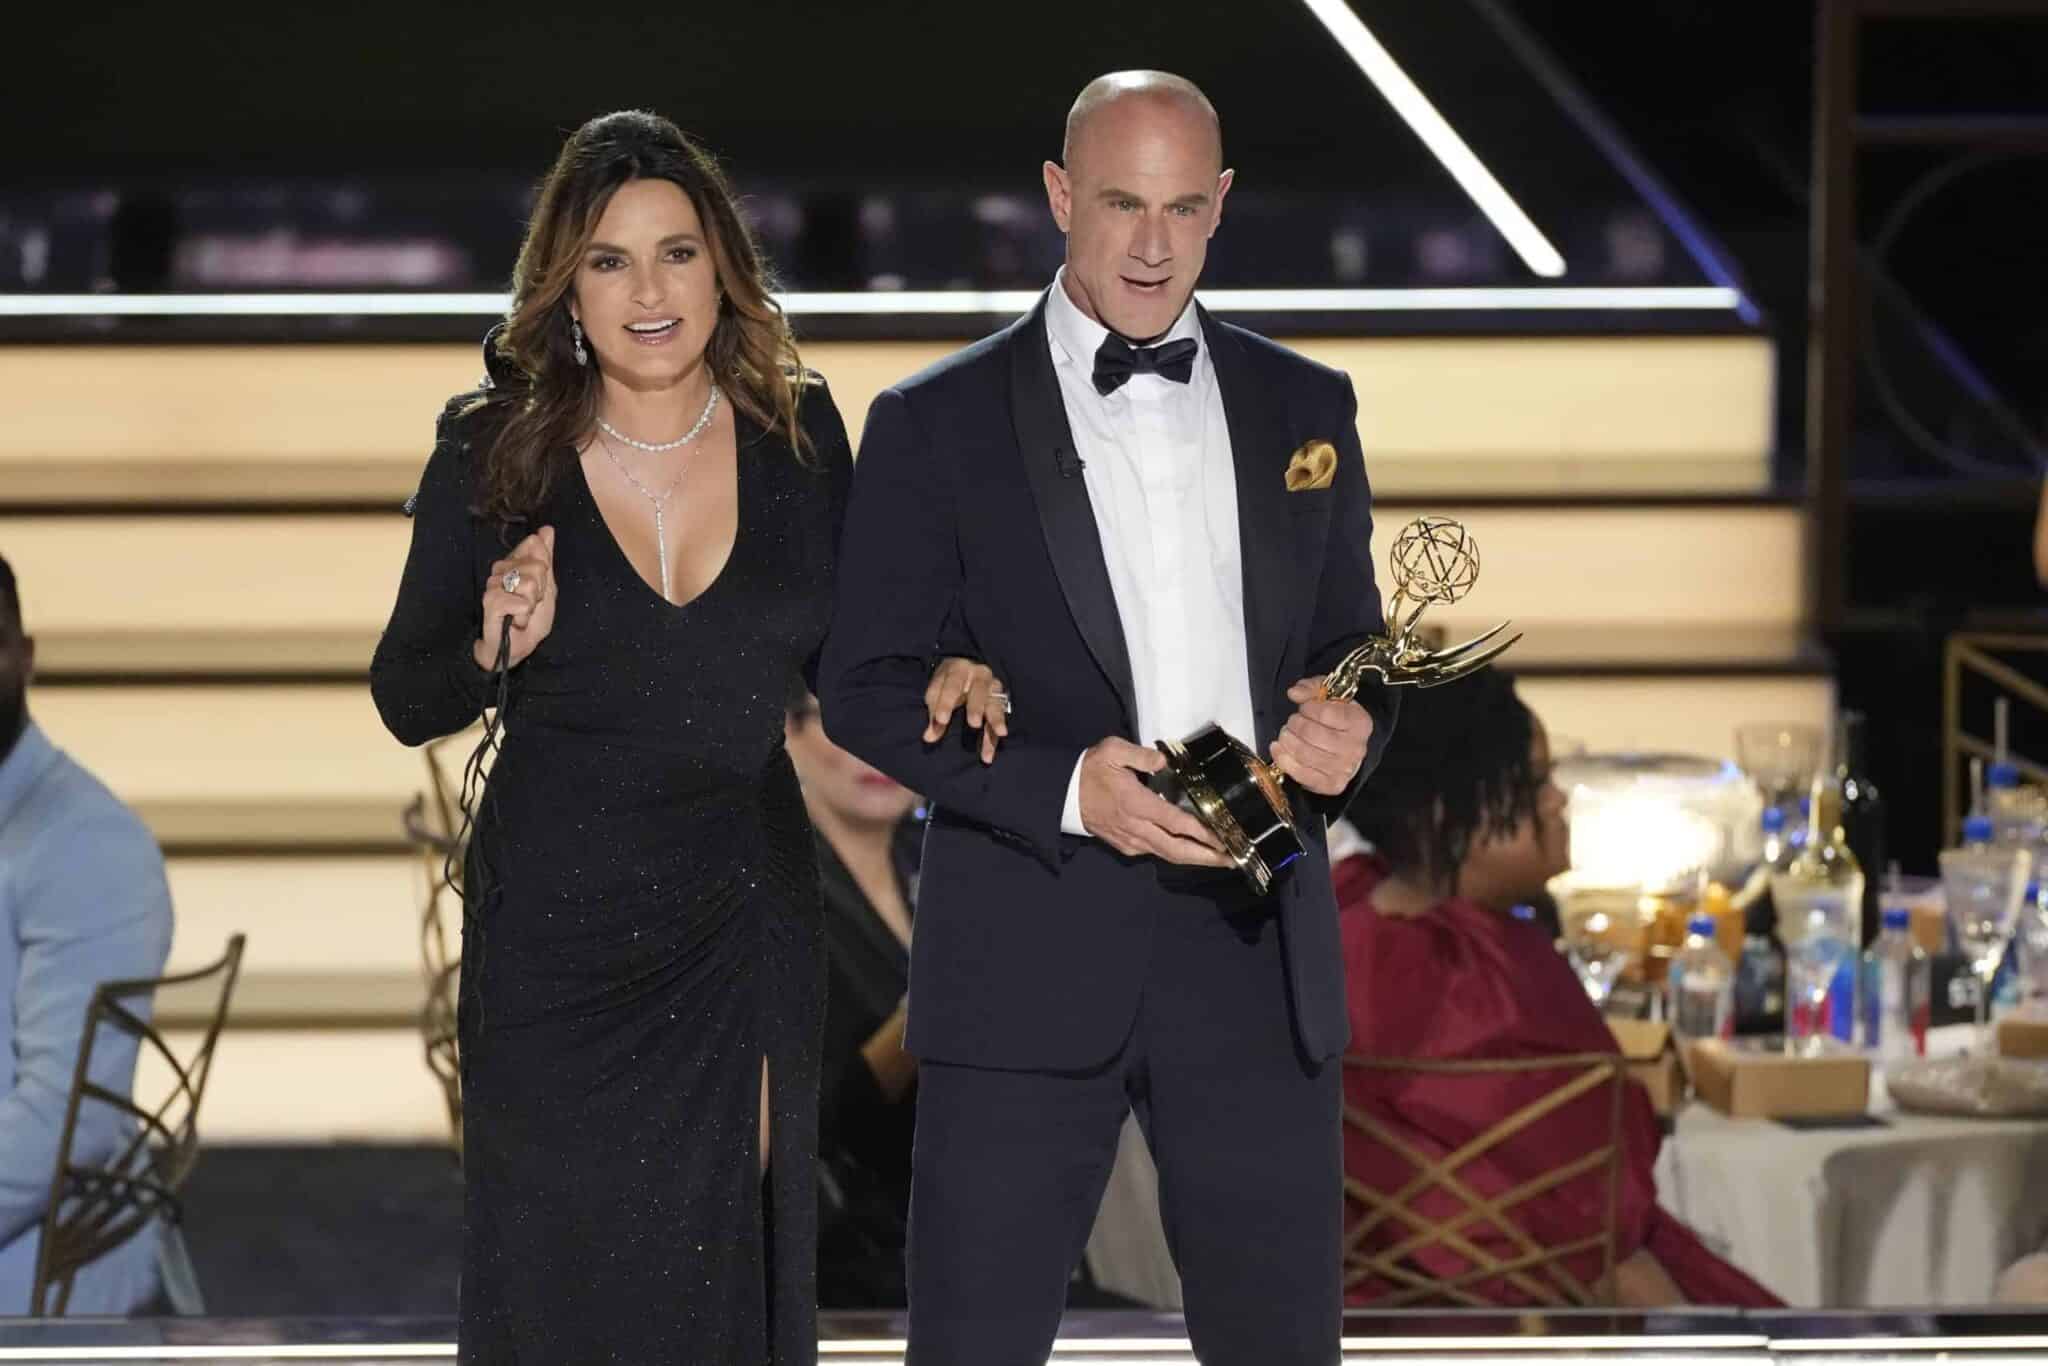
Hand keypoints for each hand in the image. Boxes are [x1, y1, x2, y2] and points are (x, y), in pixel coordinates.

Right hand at [476, 526, 556, 670]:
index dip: (545, 569)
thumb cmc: (530, 618)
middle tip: (530, 603)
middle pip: (538, 566)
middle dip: (541, 590)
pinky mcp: (490, 601)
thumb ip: (546, 558)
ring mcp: (493, 584)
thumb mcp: (547, 587)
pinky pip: (521, 602)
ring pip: (530, 584)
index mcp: (514, 562)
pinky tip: (516, 621)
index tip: (539, 586)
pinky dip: (524, 616)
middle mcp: (500, 569)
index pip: (535, 544)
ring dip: (532, 604)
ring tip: (522, 613)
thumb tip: (547, 529)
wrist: (517, 647)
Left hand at [923, 656, 1007, 763]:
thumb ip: (934, 714)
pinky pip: (999, 720)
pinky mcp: (999, 701)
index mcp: (959, 670)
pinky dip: (994, 737)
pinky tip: (988, 754)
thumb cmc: (946, 684)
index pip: (952, 685)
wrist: (963, 673)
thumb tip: (929, 737)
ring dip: (996, 719)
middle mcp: (979, 675)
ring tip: (1000, 733)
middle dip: (976, 707)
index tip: (941, 720)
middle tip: (973, 724)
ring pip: (995, 703)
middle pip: (979, 691)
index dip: (947, 703)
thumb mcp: (936, 694)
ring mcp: (992, 687)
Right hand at [1078, 738, 1230, 866]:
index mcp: (1136, 804)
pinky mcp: (1125, 846)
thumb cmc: (1090, 770)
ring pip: (1167, 855)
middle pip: (1177, 849)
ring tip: (1219, 858)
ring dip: (1194, 858)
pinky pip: (1155, 853)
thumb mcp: (1112, 751)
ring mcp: (1130, 841)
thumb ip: (1140, 754)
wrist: (1063, 795)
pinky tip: (1190, 850)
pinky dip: (1176, 854)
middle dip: (1206, 857)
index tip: (1224, 840)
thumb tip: (1164, 760)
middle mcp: (1136, 828)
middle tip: (1233, 860)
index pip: (1176, 823)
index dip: (1202, 834)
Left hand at [1268, 677, 1373, 795]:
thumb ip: (1311, 688)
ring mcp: (1344, 768)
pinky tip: (1279, 748)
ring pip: (1304, 754)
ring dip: (1287, 740)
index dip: (1308, 708)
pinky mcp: (1331, 784)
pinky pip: (1301, 774)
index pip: (1325, 713)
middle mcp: (1356, 747)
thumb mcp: (1328, 695)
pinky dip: (1284, 760)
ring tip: (1286, 733)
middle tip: (1293, 721)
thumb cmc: (1337, 719)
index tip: (1305, 707)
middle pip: (1312, 734)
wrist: (1348, 747)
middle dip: (1294, 724)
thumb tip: (1294, 693)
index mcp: (1360, 722)